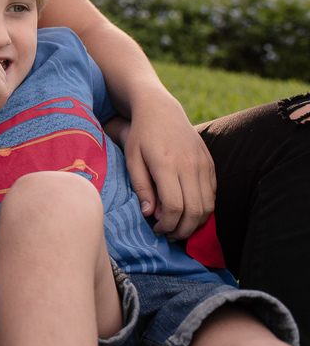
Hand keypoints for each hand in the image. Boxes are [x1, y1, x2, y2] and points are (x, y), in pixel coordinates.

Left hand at [116, 99, 215, 238]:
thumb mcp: (131, 159)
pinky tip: (189, 212)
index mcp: (166, 164)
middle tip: (169, 235)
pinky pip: (213, 194)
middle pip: (195, 211)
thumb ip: (141, 187)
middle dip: (183, 230)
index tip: (156, 229)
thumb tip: (149, 214)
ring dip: (196, 223)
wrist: (160, 109)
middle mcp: (189, 165)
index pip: (174, 206)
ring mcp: (203, 163)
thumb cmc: (140, 136)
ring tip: (179, 227)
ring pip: (208, 205)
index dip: (167, 224)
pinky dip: (204, 208)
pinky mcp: (210, 162)